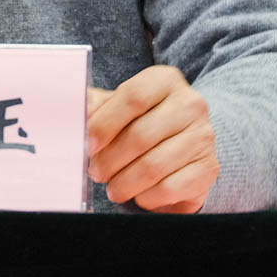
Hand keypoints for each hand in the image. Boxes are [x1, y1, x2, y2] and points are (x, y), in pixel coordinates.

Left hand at [86, 65, 218, 212]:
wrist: (184, 142)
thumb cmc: (141, 122)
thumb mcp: (117, 106)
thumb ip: (93, 107)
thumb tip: (68, 113)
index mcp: (164, 80)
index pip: (132, 98)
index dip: (105, 124)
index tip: (88, 144)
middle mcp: (190, 104)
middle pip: (140, 135)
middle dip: (109, 160)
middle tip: (95, 172)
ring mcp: (203, 137)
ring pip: (153, 166)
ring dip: (124, 183)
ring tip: (112, 187)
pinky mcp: (209, 169)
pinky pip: (170, 188)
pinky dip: (147, 197)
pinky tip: (138, 194)